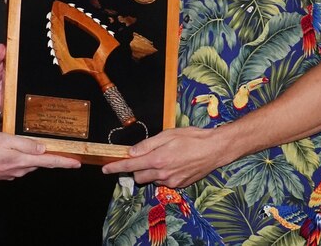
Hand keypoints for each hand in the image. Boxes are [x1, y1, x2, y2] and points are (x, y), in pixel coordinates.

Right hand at [0, 131, 79, 180]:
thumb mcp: (5, 140)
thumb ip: (25, 144)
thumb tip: (43, 149)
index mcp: (22, 160)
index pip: (49, 162)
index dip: (64, 162)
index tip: (77, 163)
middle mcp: (19, 170)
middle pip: (39, 163)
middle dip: (49, 157)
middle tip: (60, 151)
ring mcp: (11, 174)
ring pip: (27, 164)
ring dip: (32, 157)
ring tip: (35, 148)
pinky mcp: (3, 174)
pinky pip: (17, 166)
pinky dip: (20, 160)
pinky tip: (13, 153)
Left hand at [100, 126, 233, 188]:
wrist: (215, 149)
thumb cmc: (192, 138)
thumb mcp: (167, 135)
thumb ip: (147, 145)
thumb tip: (131, 152)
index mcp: (157, 160)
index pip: (130, 166)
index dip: (115, 168)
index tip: (105, 169)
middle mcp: (162, 174)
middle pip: (139, 177)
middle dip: (136, 169)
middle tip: (143, 157)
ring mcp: (171, 181)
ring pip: (152, 180)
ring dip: (151, 172)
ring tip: (164, 158)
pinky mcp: (180, 185)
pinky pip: (164, 182)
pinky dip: (163, 175)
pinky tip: (174, 163)